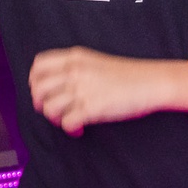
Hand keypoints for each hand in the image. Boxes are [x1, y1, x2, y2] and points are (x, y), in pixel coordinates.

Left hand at [29, 47, 168, 136]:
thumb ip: (74, 68)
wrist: (152, 82)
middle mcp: (76, 71)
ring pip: (49, 108)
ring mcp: (83, 89)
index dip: (35, 80)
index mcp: (75, 57)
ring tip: (68, 120)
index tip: (42, 91)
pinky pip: (66, 123)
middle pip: (38, 88)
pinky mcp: (92, 108)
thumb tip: (54, 85)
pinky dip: (70, 129)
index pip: (39, 65)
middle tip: (53, 110)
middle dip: (40, 103)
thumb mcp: (96, 61)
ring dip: (54, 119)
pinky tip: (79, 129)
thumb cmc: (128, 74)